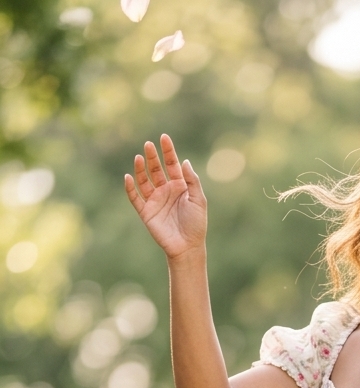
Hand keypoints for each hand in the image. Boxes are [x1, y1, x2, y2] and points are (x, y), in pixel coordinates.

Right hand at [125, 133, 206, 259]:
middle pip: (156, 169)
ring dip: (141, 169)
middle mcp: (165, 191)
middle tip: (148, 145)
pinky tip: (128, 178)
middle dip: (152, 157)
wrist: (188, 247)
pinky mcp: (146, 212)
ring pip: (144, 181)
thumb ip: (192, 181)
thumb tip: (184, 161)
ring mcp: (155, 201)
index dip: (168, 151)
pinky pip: (135, 198)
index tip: (164, 137)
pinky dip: (130, 188)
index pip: (171, 164)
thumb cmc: (196, 224)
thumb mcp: (199, 200)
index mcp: (179, 186)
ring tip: (139, 157)